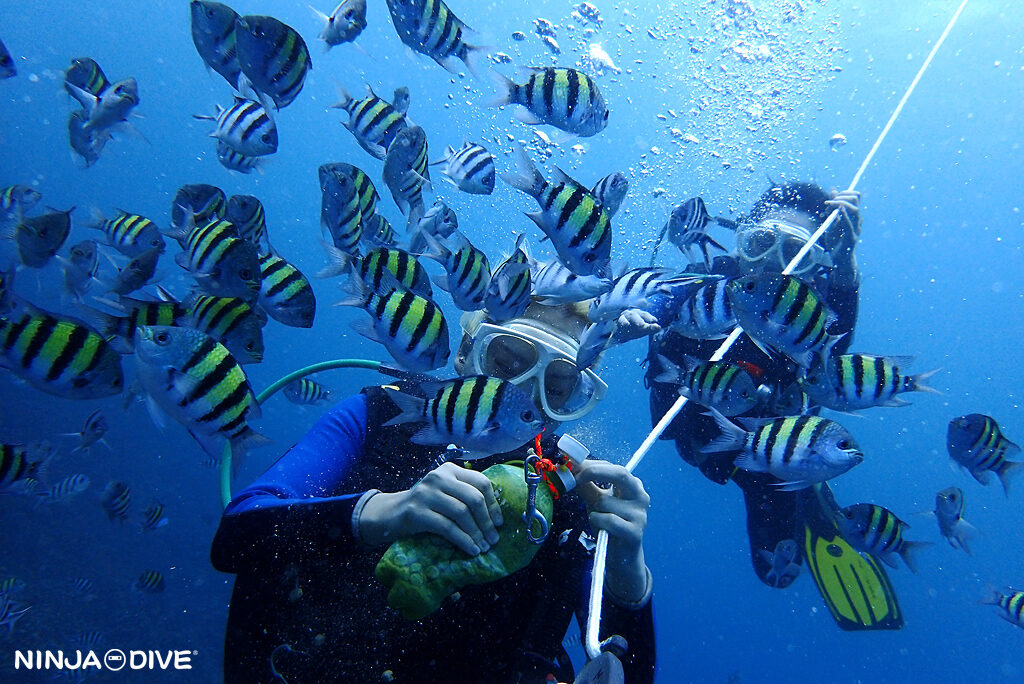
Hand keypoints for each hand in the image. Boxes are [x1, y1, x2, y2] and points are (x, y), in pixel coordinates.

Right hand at [357, 462, 503, 555]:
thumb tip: (496, 517)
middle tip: (494, 539)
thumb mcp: (445, 493)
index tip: (499, 523)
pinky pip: (447, 527)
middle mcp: (438, 477)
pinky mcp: (416, 512)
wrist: (390, 513)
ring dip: (476, 533)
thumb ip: (465, 496)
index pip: (481, 482)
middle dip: (487, 522)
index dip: (494, 504)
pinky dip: (463, 540)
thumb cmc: (424, 506)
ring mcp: (426, 493)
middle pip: (473, 498)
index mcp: (450, 470)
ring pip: (461, 513)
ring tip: (483, 547)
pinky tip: (470, 550)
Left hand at [575, 460, 650, 603]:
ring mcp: (640, 514)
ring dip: (593, 510)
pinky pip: (607, 520)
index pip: (612, 467)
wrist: (621, 556)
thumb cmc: (609, 524)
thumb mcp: (596, 501)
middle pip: (620, 474)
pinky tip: (602, 529)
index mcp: (633, 485)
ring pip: (605, 502)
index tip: (570, 466)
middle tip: (575, 476)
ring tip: (598, 520)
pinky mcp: (635, 532)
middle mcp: (640, 496)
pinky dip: (597, 522)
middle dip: (594, 472)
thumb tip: (570, 468)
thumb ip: (586, 485)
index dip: (590, 465)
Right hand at [612, 309, 660, 342]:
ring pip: (630, 316)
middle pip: (637, 314)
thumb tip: (659, 328)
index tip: (655, 321)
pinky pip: (621, 319)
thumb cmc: (633, 329)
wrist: (619, 334)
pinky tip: (627, 324)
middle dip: (642, 319)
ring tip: (641, 325)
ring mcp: (625, 316)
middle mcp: (632, 313)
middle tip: (646, 324)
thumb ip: (650, 328)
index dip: (649, 317)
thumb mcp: (642, 330)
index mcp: (639, 314)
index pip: (645, 315)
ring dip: (636, 320)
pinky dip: (624, 321)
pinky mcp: (618, 320)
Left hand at [826, 188, 861, 248]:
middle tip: (828, 203)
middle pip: (855, 200)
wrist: (838, 258)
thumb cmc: (836, 240)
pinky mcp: (851, 237)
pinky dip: (844, 216)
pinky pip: (849, 224)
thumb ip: (833, 206)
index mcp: (854, 215)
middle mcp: (857, 220)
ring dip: (840, 204)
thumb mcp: (832, 220)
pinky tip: (839, 210)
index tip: (833, 196)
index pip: (856, 196)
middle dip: (841, 196)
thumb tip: (833, 189)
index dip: (845, 192)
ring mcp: (856, 228)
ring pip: (854, 210)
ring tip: (828, 207)